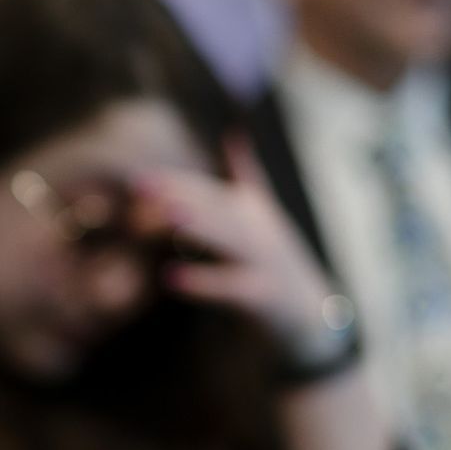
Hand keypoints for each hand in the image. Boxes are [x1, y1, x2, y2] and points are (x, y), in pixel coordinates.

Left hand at [136, 138, 338, 353]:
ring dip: (199, 226)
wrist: (314, 316)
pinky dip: (203, 282)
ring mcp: (265, 261)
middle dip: (179, 194)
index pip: (208, 192)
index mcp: (252, 212)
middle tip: (138, 185)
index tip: (136, 178)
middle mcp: (259, 231)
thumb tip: (234, 133)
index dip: (174, 184)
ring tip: (167, 214)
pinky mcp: (265, 295)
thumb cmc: (276, 262)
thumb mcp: (262, 216)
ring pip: (229, 239)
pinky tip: (170, 277)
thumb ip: (245, 175)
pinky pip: (232, 287)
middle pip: (216, 207)